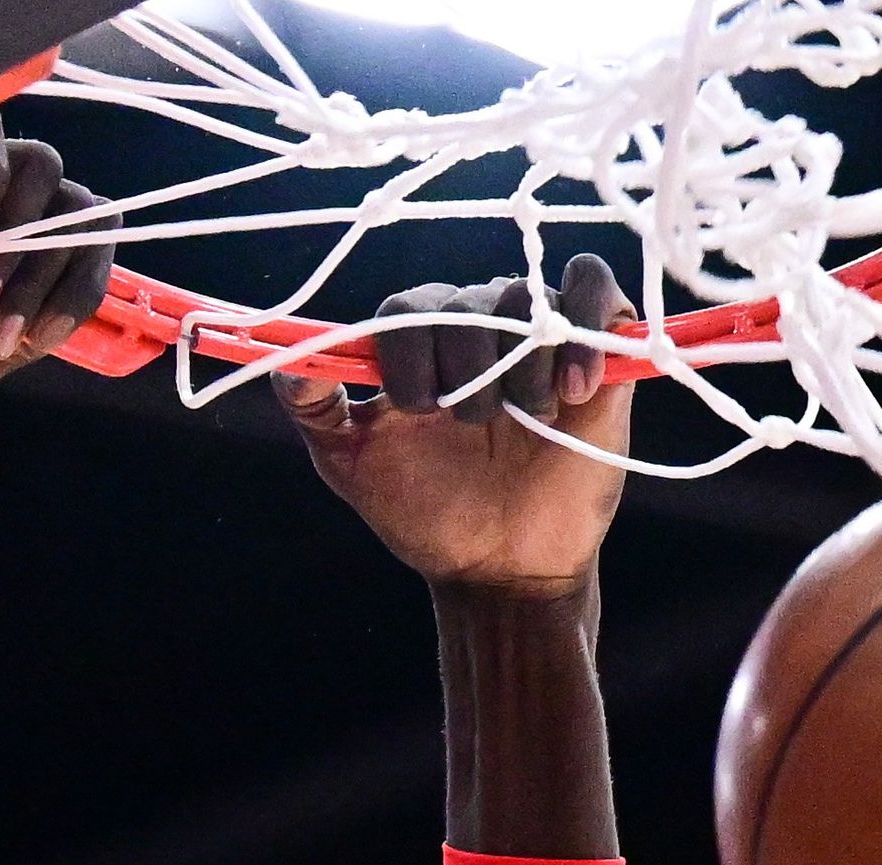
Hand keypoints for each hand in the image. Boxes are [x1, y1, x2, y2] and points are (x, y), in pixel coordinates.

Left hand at [274, 255, 635, 598]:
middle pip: (463, 301)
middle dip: (464, 368)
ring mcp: (533, 333)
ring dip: (518, 367)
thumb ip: (314, 410)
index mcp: (415, 349)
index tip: (416, 410)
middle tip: (474, 425)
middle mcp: (473, 329)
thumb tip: (284, 359)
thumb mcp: (351, 465)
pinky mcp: (597, 341)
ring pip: (523, 299)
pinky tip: (570, 391)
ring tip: (529, 420)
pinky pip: (591, 284)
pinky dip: (582, 324)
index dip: (407, 351)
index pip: (404, 308)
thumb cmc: (427, 514)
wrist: (500, 563)